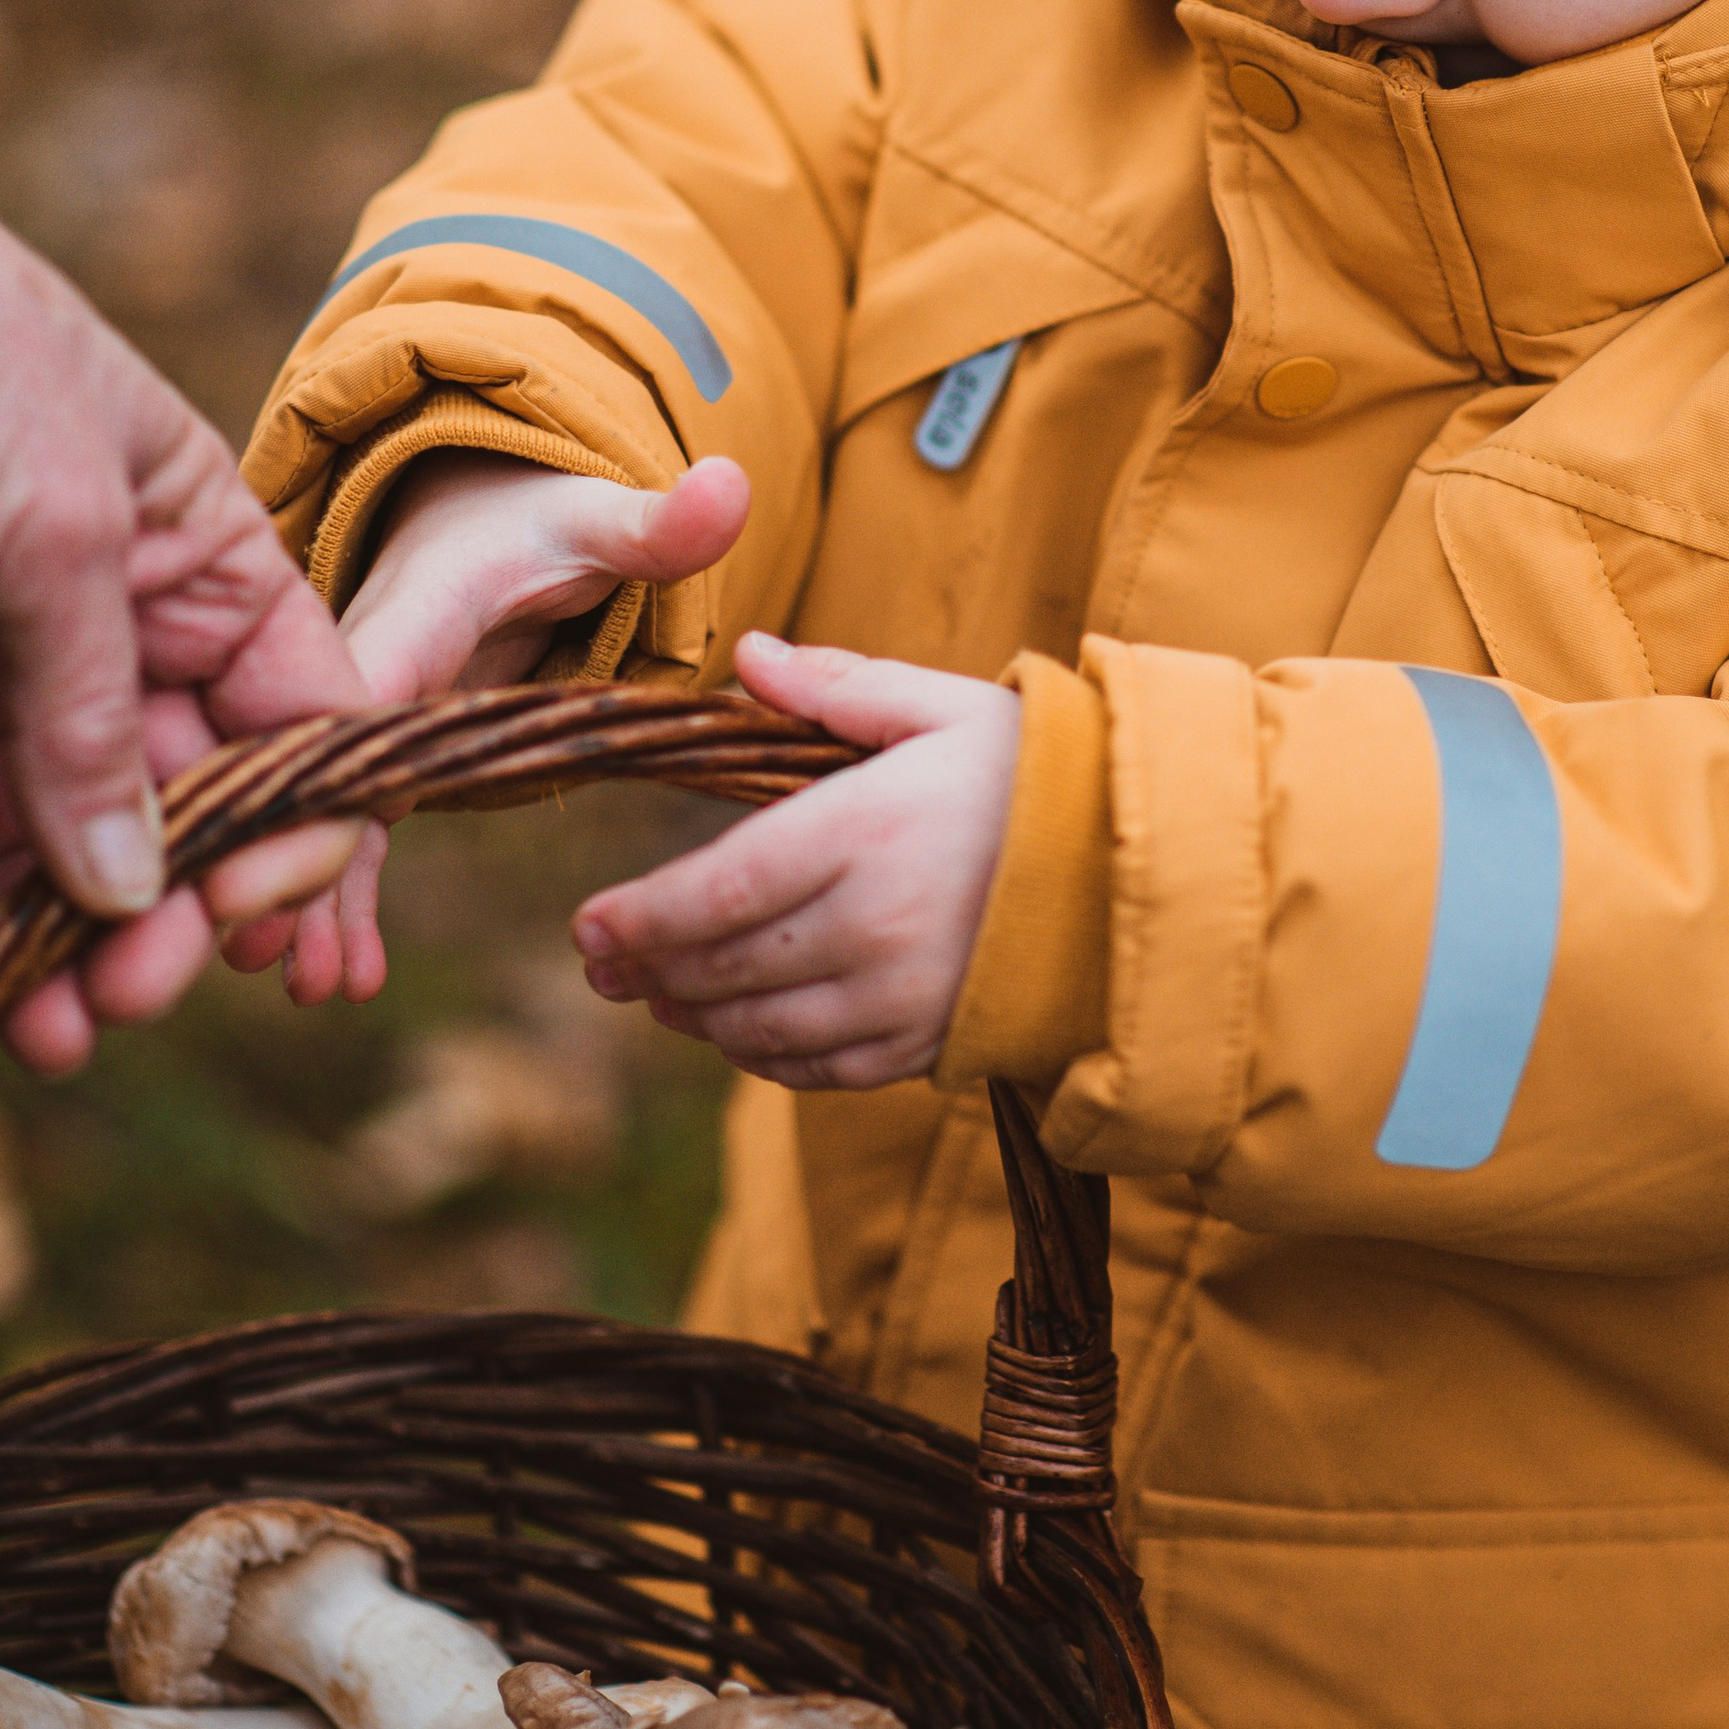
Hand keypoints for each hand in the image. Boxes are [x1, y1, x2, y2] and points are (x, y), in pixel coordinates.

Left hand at [0, 200, 367, 1067]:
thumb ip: (92, 716)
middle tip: (124, 1000)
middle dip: (156, 920)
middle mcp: (106, 639)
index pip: (295, 733)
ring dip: (38, 952)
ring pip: (33, 853)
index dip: (288, 840)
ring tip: (36, 1037)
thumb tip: (129, 893)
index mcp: (203, 574)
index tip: (244, 928)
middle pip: (166, 817)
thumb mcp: (56, 530)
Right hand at [224, 447, 749, 1007]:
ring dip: (300, 901)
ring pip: (317, 817)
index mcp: (407, 618)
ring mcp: (358, 724)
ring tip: (305, 987)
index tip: (291, 847)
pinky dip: (330, 895)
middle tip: (268, 954)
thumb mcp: (596, 521)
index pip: (356, 698)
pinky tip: (338, 974)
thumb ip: (657, 525)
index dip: (322, 775)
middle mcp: (361, 673)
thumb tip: (733, 481)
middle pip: (317, 773)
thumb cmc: (540, 525)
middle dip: (287, 861)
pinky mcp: (370, 761)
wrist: (484, 521)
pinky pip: (342, 832)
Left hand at [572, 632, 1019, 1089]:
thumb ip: (836, 687)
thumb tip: (748, 660)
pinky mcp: (929, 1044)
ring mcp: (902, 997)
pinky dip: (767, 1057)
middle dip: (649, 970)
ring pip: (762, 1029)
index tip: (585, 928)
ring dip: (698, 1017)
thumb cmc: (1034, 772)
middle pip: (725, 967)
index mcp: (865, 831)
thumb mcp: (940, 705)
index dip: (642, 918)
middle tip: (599, 966)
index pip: (719, 890)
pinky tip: (741, 1032)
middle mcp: (875, 927)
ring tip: (659, 996)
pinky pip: (821, 1069)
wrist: (1143, 865)